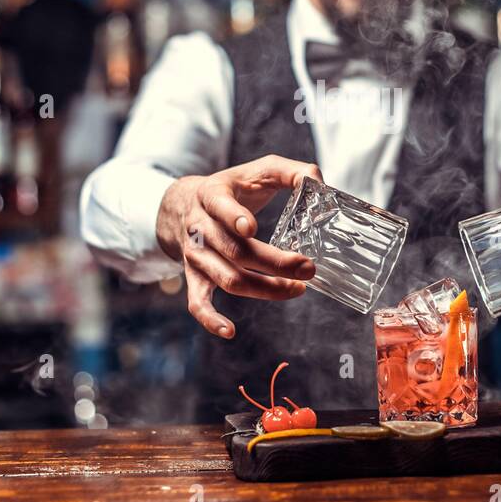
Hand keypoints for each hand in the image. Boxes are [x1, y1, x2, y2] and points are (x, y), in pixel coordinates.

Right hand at [157, 155, 322, 339]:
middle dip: (274, 263)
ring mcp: (196, 255)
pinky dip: (210, 320)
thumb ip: (289, 171)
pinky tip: (229, 331)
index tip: (250, 228)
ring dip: (264, 289)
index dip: (233, 217)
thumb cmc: (231, 187)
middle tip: (308, 268)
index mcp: (212, 195)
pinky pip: (197, 302)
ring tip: (297, 289)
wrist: (182, 205)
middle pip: (235, 251)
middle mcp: (200, 227)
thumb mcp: (256, 170)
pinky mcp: (195, 276)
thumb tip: (318, 182)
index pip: (220, 207)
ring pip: (227, 278)